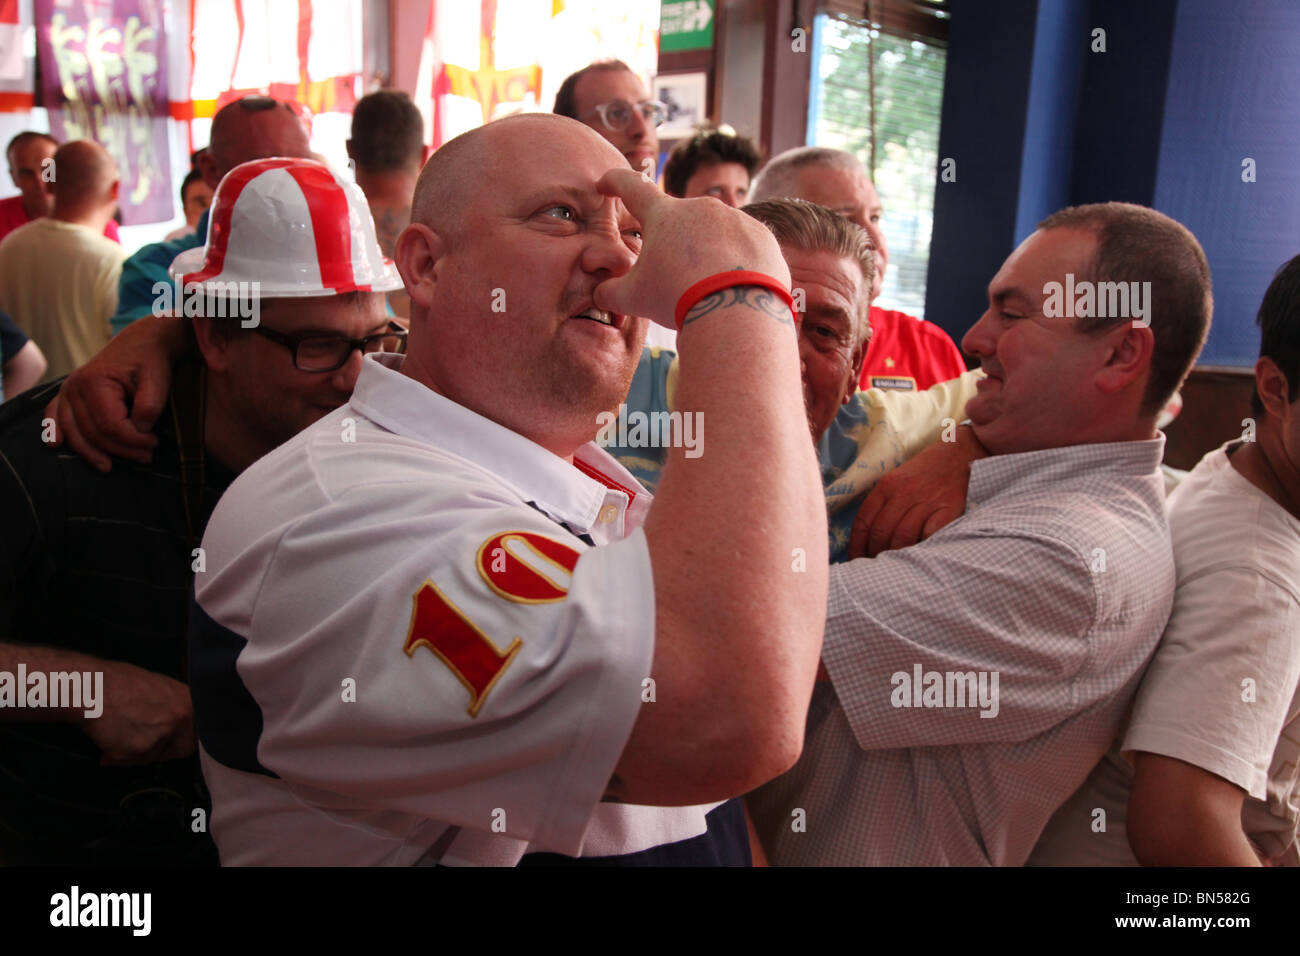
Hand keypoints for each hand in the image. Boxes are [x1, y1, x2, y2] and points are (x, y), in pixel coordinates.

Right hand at [42, 314, 183, 470]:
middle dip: (120, 450)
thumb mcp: (158, 380)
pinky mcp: (69, 393)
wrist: (143, 341)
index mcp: (95, 381)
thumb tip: (139, 431)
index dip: (133, 441)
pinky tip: (55, 444)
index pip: (110, 425)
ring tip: (111, 466)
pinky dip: (56, 430)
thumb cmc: (151, 361)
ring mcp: (68, 390)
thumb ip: (149, 407)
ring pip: (75, 431)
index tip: (155, 443)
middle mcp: (75, 386)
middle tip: (147, 456)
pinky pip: (56, 415)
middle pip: (92, 433)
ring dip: (92, 452)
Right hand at [80, 660, 195, 765]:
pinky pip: (132, 761)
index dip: (181, 738)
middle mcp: (181, 716)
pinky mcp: (142, 747)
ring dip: (135, 753)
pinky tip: (108, 741)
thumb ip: (172, 709)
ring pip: (154, 756)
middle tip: (142, 745)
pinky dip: (117, 756)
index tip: (170, 742)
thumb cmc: (118, 684)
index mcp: (188, 700)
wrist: (92, 687)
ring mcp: (163, 732)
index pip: (198, 731)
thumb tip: (173, 730)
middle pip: (184, 747)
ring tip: (118, 734)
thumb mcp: (159, 689)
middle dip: (163, 750)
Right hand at [593, 168, 789, 327]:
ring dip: (707, 255)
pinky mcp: (763, 236)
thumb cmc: (678, 299)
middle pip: (679, 221)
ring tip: (707, 289)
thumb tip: (601, 293)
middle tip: (674, 278)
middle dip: (672, 245)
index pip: (632, 187)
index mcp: (664, 214)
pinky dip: (736, 264)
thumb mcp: (633, 299)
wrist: (736, 312)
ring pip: (714, 235)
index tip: (606, 184)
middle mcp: (701, 207)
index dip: (615, 182)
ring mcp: (736, 218)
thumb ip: (611, 292)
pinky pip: (744, 247)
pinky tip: (733, 288)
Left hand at [848, 425, 986, 557]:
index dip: (856, 546)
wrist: (958, 455)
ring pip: (902, 537)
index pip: (864, 522)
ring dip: (895, 556)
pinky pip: (929, 535)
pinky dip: (921, 548)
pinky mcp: (947, 510)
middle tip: (875, 569)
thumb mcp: (895, 481)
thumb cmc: (923, 473)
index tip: (855, 560)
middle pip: (881, 532)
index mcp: (886, 487)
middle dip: (874, 554)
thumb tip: (866, 538)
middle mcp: (903, 494)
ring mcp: (926, 502)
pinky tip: (918, 556)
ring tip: (894, 567)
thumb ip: (882, 505)